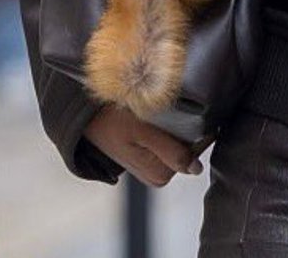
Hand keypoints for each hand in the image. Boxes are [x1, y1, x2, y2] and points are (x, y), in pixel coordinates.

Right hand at [83, 103, 205, 186]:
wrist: (88, 118)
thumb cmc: (114, 121)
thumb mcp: (143, 133)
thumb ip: (172, 152)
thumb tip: (197, 169)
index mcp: (160, 175)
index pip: (197, 149)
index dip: (198, 129)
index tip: (191, 111)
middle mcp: (158, 175)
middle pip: (189, 147)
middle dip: (187, 128)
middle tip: (169, 111)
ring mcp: (153, 166)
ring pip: (180, 143)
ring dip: (177, 127)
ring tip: (160, 114)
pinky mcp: (149, 156)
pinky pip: (169, 141)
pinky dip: (168, 128)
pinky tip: (157, 119)